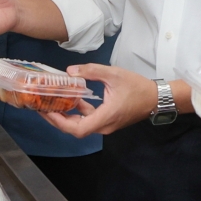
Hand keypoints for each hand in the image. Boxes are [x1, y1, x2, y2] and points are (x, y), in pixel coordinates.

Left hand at [42, 64, 156, 137]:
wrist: (156, 98)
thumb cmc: (137, 87)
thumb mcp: (113, 74)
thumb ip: (91, 71)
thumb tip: (70, 71)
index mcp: (105, 117)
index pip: (77, 128)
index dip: (59, 122)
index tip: (47, 112)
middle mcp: (104, 126)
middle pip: (76, 128)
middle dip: (58, 119)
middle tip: (44, 107)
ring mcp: (107, 125)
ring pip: (82, 125)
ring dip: (68, 115)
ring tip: (55, 102)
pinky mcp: (109, 121)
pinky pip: (90, 120)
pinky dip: (79, 112)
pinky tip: (74, 100)